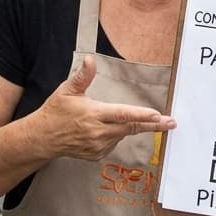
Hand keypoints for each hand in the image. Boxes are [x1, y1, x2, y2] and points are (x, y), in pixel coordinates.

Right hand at [32, 56, 175, 161]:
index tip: (157, 115)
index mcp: (93, 114)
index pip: (122, 114)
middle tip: (171, 122)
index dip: (141, 115)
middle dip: (153, 125)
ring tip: (132, 119)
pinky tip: (107, 128)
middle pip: (131, 127)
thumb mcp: (67, 90)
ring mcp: (98, 146)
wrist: (43, 138)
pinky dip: (117, 134)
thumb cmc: (56, 111)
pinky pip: (114, 142)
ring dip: (132, 126)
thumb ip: (82, 76)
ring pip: (123, 134)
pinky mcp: (97, 155)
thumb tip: (91, 60)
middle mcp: (98, 132)